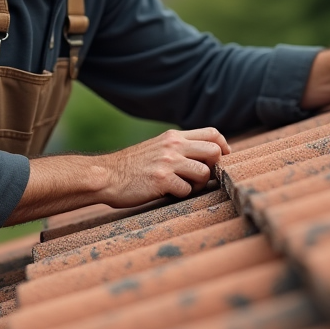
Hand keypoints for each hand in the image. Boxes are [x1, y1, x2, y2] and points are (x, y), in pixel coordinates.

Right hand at [97, 127, 229, 206]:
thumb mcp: (157, 147)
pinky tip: (169, 193)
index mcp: (173, 137)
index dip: (224, 147)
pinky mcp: (161, 180)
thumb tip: (208, 157)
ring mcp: (168, 162)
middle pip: (214, 151)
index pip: (212, 133)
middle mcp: (173, 146)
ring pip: (204, 173)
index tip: (223, 159)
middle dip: (214, 168)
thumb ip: (178, 148)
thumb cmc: (132, 166)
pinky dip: (182, 195)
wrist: (105, 176)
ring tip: (184, 187)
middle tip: (202, 178)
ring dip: (199, 185)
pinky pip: (187, 190)